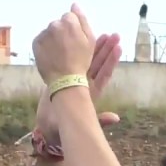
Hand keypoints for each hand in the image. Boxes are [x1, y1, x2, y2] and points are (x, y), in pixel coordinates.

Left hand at [32, 4, 95, 84]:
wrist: (65, 80)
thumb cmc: (81, 61)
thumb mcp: (90, 41)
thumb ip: (82, 20)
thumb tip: (74, 5)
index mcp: (69, 22)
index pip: (70, 17)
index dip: (74, 29)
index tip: (76, 41)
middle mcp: (55, 24)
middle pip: (59, 24)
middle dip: (62, 33)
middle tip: (68, 49)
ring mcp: (44, 33)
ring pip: (50, 32)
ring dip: (54, 39)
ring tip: (59, 54)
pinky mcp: (36, 43)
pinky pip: (41, 40)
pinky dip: (46, 46)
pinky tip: (52, 56)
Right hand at [34, 15, 121, 144]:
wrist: (47, 131)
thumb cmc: (62, 130)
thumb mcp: (81, 126)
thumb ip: (99, 121)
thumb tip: (116, 118)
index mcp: (91, 95)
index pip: (103, 75)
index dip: (111, 61)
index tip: (118, 47)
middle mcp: (85, 87)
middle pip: (98, 65)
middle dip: (106, 50)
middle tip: (115, 35)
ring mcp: (75, 83)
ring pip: (87, 63)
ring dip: (95, 49)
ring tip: (103, 34)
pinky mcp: (64, 81)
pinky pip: (73, 64)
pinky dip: (77, 53)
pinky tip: (79, 42)